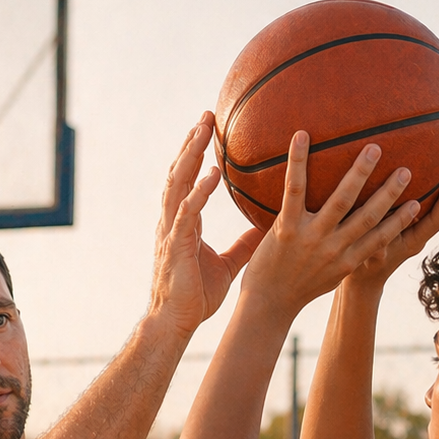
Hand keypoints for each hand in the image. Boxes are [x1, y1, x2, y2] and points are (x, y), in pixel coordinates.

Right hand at [147, 112, 263, 339]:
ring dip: (189, 155)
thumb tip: (267, 229)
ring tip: (203, 131)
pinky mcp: (176, 246)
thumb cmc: (196, 297)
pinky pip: (187, 213)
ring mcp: (171, 231)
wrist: (175, 323)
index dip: (194, 153)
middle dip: (190, 142)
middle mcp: (173, 221)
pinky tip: (210, 174)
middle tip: (206, 115)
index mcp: (183, 223)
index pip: (187, 180)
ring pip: (178, 184)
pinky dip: (198, 192)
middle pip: (179, 173)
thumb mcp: (226, 265)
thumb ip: (243, 244)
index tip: (207, 129)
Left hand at [240, 133, 422, 319]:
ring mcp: (311, 237)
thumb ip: (341, 256)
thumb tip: (349, 235)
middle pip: (368, 216)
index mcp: (347, 261)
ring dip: (360, 174)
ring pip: (341, 200)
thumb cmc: (294, 289)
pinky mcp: (286, 228)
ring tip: (374, 149)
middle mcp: (334, 249)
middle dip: (389, 193)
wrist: (266, 305)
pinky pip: (294, 189)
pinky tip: (301, 136)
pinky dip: (298, 161)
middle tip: (407, 169)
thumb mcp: (326, 276)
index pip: (380, 239)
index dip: (400, 221)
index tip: (419, 203)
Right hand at [350, 140, 438, 288]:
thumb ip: (376, 251)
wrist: (368, 274)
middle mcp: (425, 229)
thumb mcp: (367, 258)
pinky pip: (436, 191)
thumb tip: (379, 245)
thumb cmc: (364, 265)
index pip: (437, 220)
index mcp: (416, 240)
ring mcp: (423, 219)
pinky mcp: (418, 212)